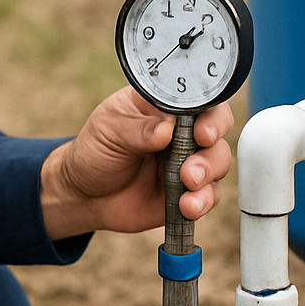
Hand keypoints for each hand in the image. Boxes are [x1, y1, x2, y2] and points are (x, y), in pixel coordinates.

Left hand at [40, 86, 234, 239]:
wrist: (85, 195)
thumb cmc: (95, 150)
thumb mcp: (108, 130)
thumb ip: (137, 129)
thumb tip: (165, 130)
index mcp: (165, 106)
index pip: (199, 99)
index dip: (209, 114)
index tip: (202, 131)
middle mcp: (182, 131)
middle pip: (217, 130)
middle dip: (211, 149)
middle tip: (191, 166)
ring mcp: (188, 161)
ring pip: (218, 162)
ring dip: (208, 175)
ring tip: (187, 184)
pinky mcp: (189, 191)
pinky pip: (209, 195)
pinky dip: (203, 201)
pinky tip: (187, 206)